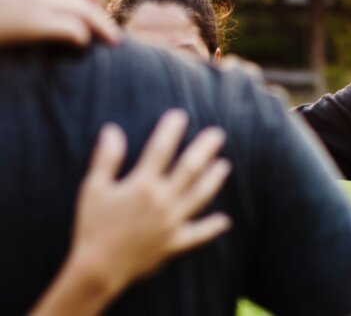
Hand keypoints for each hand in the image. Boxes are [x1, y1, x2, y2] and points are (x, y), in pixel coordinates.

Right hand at [68, 110, 231, 296]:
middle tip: (218, 133)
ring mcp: (172, 222)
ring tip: (225, 165)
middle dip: (205, 148)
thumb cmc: (92, 226)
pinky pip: (199, 234)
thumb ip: (106, 159)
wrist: (98, 268)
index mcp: (142, 185)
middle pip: (190, 168)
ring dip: (214, 179)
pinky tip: (225, 220)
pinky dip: (212, 227)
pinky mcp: (175, 243)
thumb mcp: (93, 189)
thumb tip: (112, 129)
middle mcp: (162, 200)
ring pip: (201, 196)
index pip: (161, 150)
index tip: (181, 115)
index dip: (171, 130)